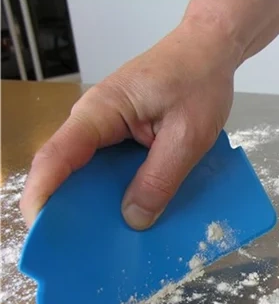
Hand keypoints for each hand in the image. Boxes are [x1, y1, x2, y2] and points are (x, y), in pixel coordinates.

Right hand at [20, 21, 239, 229]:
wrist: (210, 52)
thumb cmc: (199, 82)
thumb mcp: (187, 137)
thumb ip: (160, 178)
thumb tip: (133, 219)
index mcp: (100, 112)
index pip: (56, 157)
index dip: (44, 197)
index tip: (44, 233)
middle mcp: (94, 121)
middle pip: (67, 171)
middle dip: (71, 210)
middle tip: (84, 251)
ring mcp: (107, 128)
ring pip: (89, 172)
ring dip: (96, 204)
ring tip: (110, 241)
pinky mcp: (122, 134)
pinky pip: (111, 167)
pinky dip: (117, 191)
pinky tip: (133, 213)